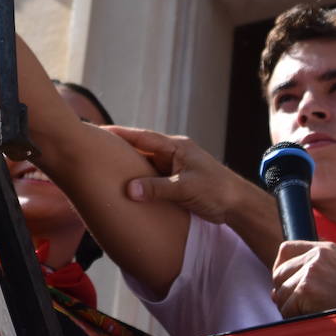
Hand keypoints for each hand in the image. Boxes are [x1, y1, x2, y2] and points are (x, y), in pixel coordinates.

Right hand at [105, 125, 243, 224]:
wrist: (238, 205)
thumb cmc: (217, 191)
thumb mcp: (185, 188)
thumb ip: (156, 188)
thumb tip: (128, 190)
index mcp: (176, 147)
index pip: (143, 137)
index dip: (121, 134)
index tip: (100, 130)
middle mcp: (174, 154)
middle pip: (142, 149)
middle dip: (121, 149)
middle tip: (97, 148)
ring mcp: (176, 167)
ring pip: (147, 165)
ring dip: (130, 167)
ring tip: (107, 168)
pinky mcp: (177, 182)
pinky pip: (153, 179)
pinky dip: (140, 182)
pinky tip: (128, 188)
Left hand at [270, 240, 335, 316]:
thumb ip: (309, 276)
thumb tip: (275, 293)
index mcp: (325, 250)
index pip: (286, 249)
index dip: (281, 268)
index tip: (285, 282)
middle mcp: (317, 256)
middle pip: (279, 272)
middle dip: (285, 292)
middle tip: (298, 305)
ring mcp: (311, 272)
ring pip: (281, 292)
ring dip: (290, 307)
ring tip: (308, 314)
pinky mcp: (307, 289)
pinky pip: (287, 307)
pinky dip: (293, 318)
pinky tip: (310, 319)